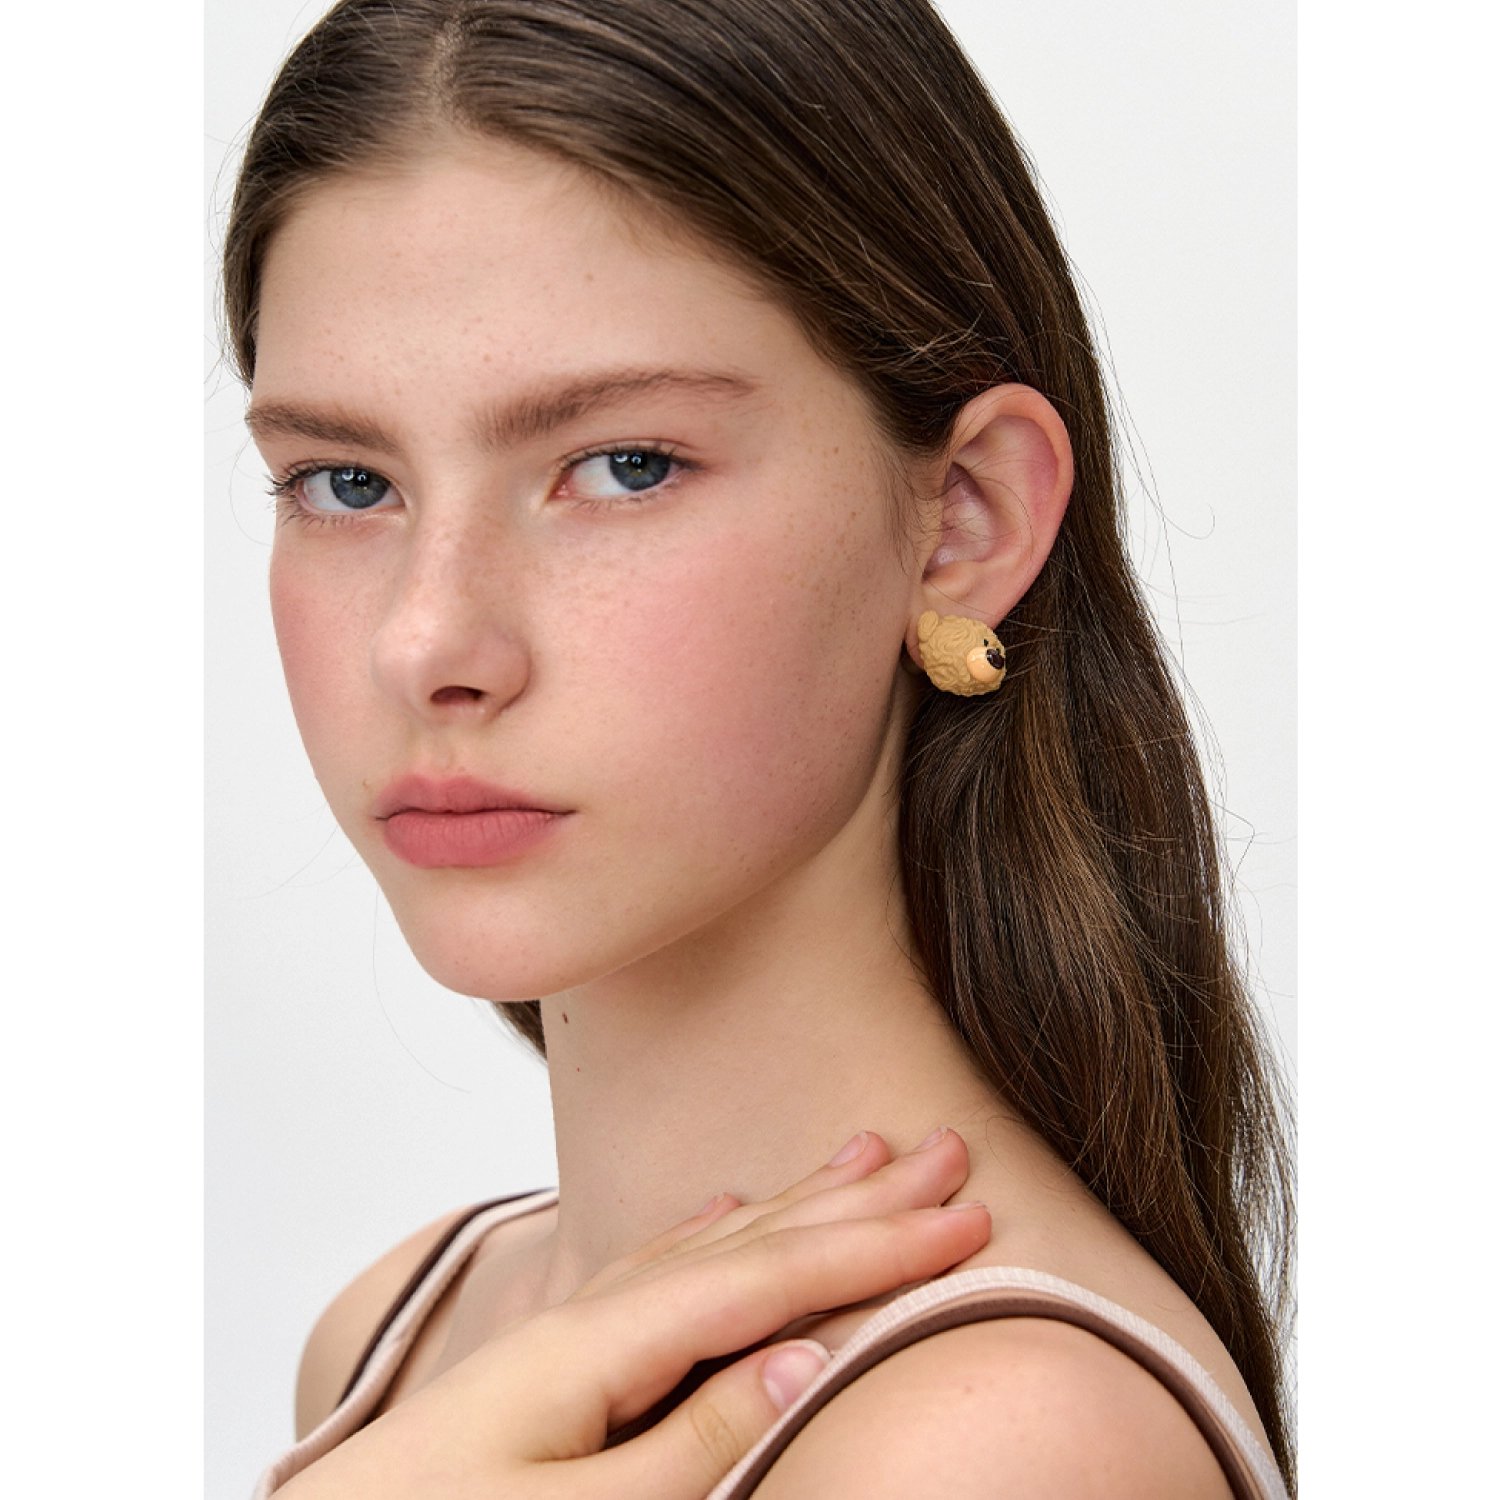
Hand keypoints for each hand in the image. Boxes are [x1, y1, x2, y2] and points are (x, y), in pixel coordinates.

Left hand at [280, 1127, 988, 1498]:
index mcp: (606, 1344)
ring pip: (717, 1241)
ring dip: (800, 1200)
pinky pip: (661, 1265)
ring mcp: (579, 1328)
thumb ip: (693, 1438)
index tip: (963, 1218)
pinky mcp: (563, 1354)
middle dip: (857, 1199)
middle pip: (754, 1237)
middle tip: (944, 1154)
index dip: (874, 1247)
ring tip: (863, 1155)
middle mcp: (598, 1314)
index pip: (771, 1279)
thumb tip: (805, 1357)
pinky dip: (714, 1232)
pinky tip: (729, 1208)